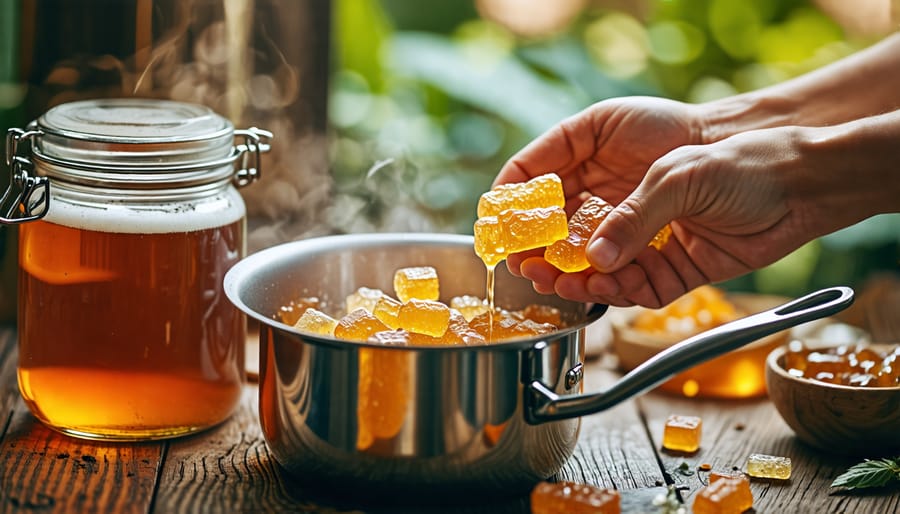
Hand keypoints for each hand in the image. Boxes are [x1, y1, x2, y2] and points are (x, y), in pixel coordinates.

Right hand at [505, 125, 822, 307]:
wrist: (800, 185)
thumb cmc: (739, 157)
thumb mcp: (676, 177)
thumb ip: (631, 218)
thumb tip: (595, 261)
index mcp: (605, 149)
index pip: (542, 171)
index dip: (516, 197)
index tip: (495, 222)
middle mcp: (616, 193)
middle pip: (559, 223)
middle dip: (538, 246)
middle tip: (522, 265)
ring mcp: (638, 230)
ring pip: (588, 259)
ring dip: (569, 274)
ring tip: (553, 284)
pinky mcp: (664, 266)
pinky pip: (626, 284)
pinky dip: (610, 290)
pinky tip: (597, 288)